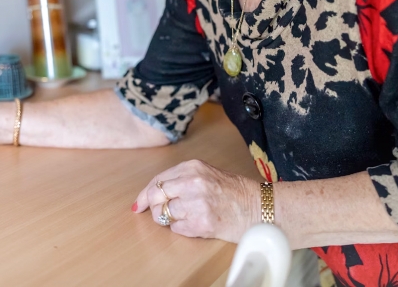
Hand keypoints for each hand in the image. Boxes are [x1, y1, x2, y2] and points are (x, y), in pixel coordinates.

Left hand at [134, 159, 259, 241]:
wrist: (258, 208)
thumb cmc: (234, 192)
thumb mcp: (207, 174)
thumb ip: (181, 179)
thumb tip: (152, 193)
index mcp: (193, 167)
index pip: (158, 180)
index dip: (144, 194)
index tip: (138, 204)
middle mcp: (192, 183)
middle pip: (156, 196)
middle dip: (154, 207)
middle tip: (158, 213)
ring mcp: (195, 203)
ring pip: (164, 214)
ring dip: (170, 218)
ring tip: (188, 216)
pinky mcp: (200, 223)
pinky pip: (176, 228)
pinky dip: (182, 229)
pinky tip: (197, 223)